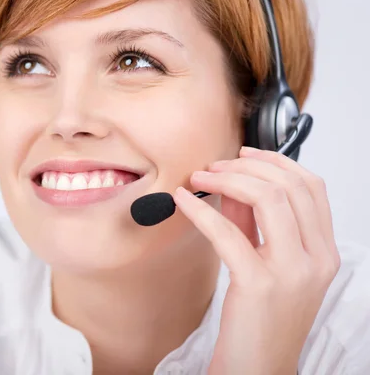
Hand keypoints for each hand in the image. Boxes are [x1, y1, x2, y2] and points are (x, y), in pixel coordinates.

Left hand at [173, 146, 340, 374]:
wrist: (258, 368)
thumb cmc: (261, 320)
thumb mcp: (268, 264)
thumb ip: (256, 224)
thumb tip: (233, 185)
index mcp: (324, 253)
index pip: (311, 188)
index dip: (276, 161)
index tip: (245, 154)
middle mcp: (316, 260)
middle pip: (289, 186)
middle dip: (245, 167)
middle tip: (213, 167)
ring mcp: (291, 272)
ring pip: (267, 199)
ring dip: (226, 180)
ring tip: (199, 179)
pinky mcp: (258, 285)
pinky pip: (228, 232)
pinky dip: (201, 210)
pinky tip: (183, 202)